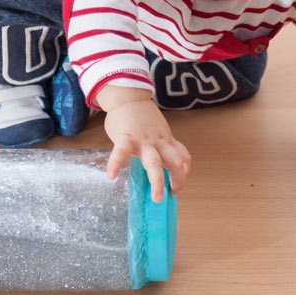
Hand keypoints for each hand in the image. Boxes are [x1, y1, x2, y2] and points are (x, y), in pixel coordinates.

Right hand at [99, 86, 190, 201]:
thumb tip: (156, 164)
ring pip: (154, 163)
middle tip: (172, 195)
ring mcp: (143, 140)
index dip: (184, 171)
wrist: (128, 96)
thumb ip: (158, 144)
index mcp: (166, 139)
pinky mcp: (125, 137)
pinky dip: (115, 165)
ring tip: (156, 198)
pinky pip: (121, 153)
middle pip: (174, 162)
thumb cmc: (140, 116)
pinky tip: (110, 176)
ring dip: (158, 181)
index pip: (183, 156)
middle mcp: (158, 141)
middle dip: (177, 180)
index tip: (179, 183)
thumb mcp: (157, 129)